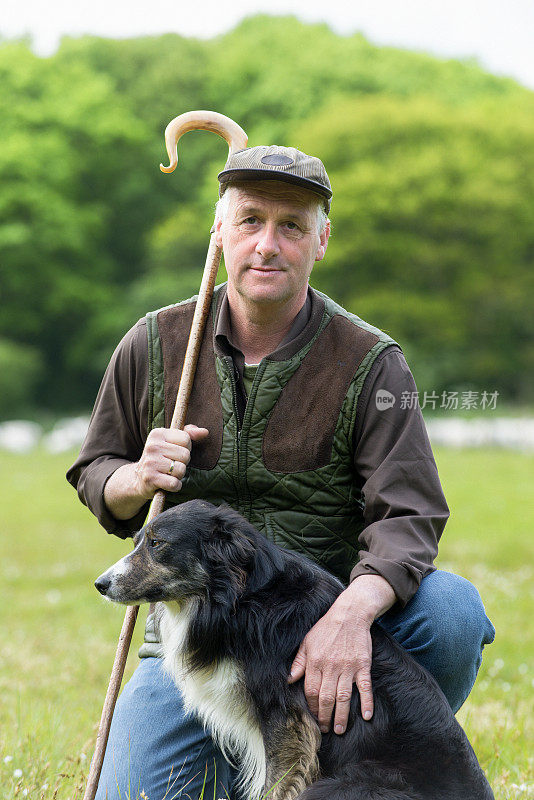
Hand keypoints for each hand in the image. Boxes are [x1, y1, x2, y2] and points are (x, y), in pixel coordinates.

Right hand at [104, 424, 208, 519]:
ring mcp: (150, 462)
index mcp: (157, 434)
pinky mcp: (150, 479)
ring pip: (181, 469)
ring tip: (169, 473)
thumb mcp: (171, 442)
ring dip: (179, 475)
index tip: (175, 452)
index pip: (186, 439)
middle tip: (172, 465)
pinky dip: (175, 486)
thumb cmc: (161, 458)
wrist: (139, 479)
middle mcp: (152, 446)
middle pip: (185, 455)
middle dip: (183, 462)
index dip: (186, 448)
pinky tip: (167, 483)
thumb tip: (205, 432)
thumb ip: (189, 434)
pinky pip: (175, 483)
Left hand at [288, 574, 395, 733]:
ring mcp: (348, 667)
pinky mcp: (362, 665)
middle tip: (325, 730)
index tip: (313, 716)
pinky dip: (366, 702)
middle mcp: (331, 667)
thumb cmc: (326, 628)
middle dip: (324, 717)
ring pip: (344, 697)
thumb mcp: (307, 642)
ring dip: (342, 716)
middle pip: (326, 698)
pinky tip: (366, 716)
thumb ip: (298, 662)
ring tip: (340, 729)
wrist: (349, 614)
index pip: (311, 691)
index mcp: (315, 661)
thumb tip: (289, 680)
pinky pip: (365, 687)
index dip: (311, 707)